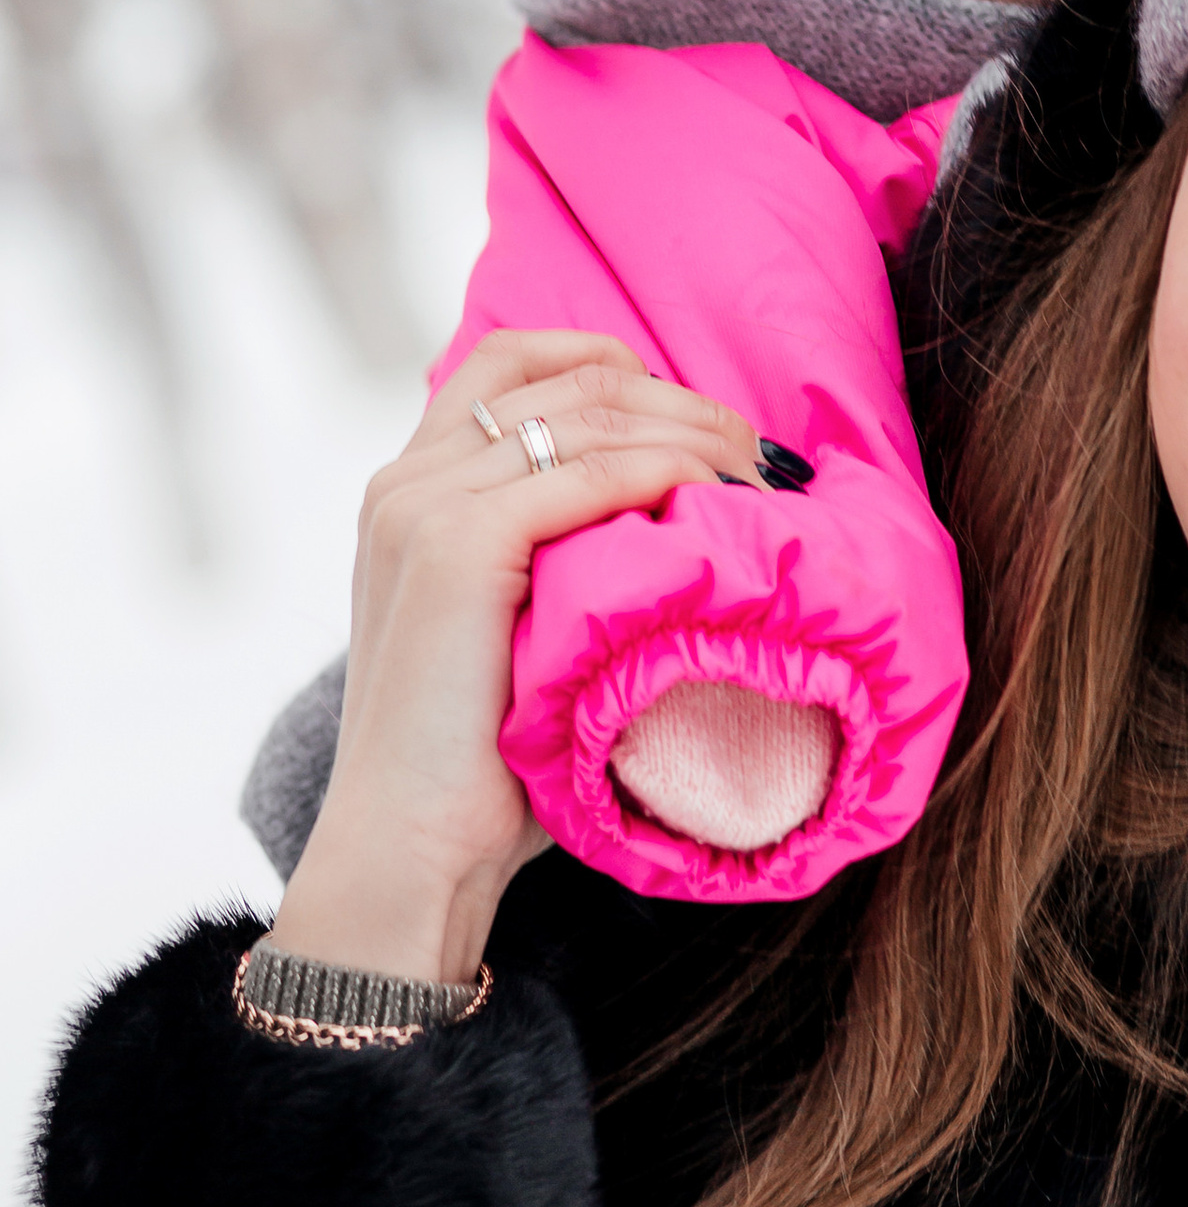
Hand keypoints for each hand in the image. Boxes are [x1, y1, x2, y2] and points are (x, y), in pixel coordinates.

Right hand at [269, 334, 768, 988]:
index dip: (618, 365)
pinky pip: (593, 473)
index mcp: (409, 488)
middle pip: (571, 377)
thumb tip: (672, 521)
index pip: (515, 359)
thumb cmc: (483, 762)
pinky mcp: (459, 545)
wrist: (408, 847)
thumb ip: (557, 559)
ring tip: (762, 478)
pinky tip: (721, 502)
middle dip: (683, 402)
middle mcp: (406, 479)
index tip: (699, 420)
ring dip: (696, 432)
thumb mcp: (512, 631)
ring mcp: (425, 506)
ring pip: (594, 413)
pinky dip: (671, 472)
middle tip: (762, 455)